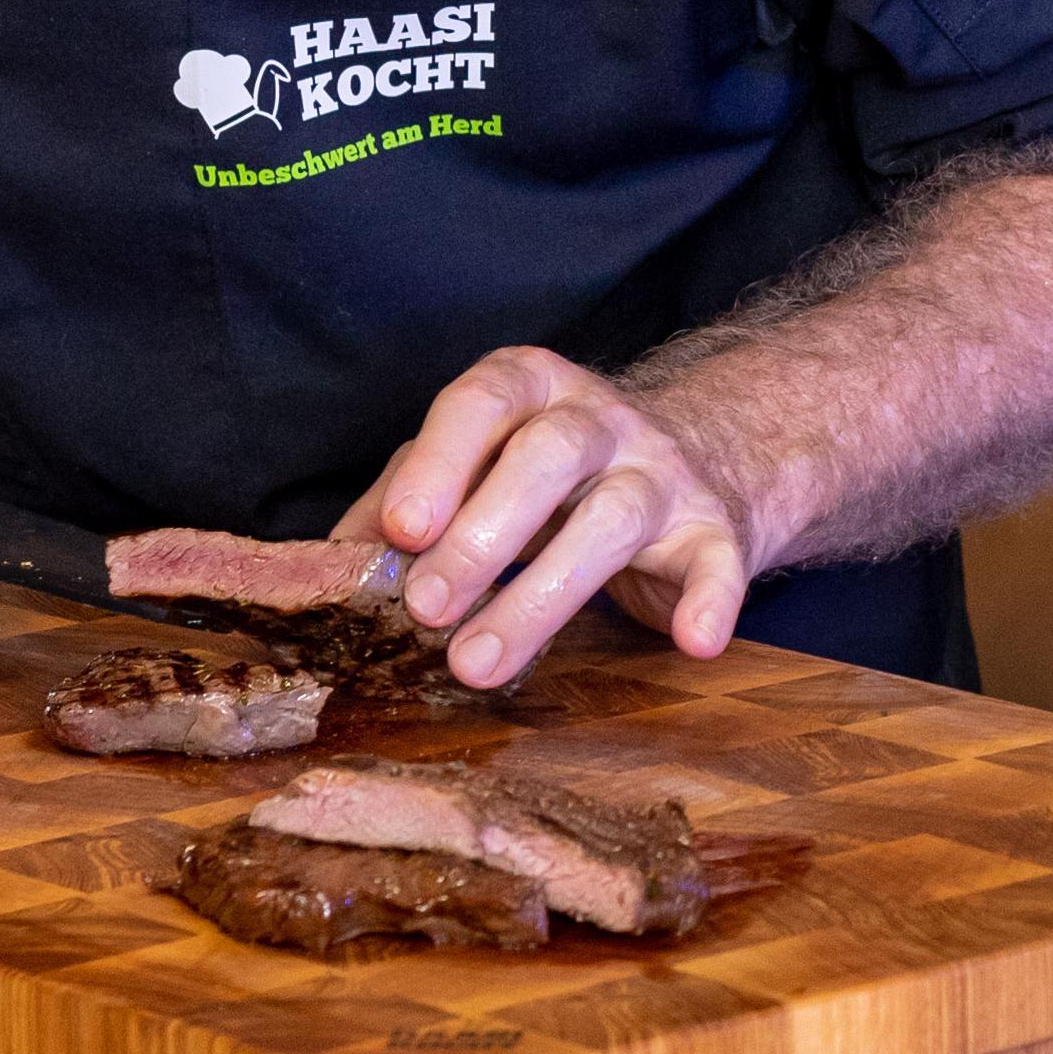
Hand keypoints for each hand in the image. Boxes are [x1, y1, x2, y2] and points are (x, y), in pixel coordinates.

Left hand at [342, 347, 769, 689]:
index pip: (481, 404)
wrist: (694, 462)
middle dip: (481, 534)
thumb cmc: (549, 478)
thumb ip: (406, 504)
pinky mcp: (714, 528)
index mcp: (531, 390)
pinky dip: (710, 600)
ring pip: (613, 517)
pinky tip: (693, 641)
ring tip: (481, 663)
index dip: (439, 463)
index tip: (401, 531)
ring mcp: (662, 472)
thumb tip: (333, 567)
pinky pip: (719, 560)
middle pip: (546, 457)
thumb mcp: (473, 469)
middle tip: (426, 609)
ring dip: (544, 593)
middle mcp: (601, 420)